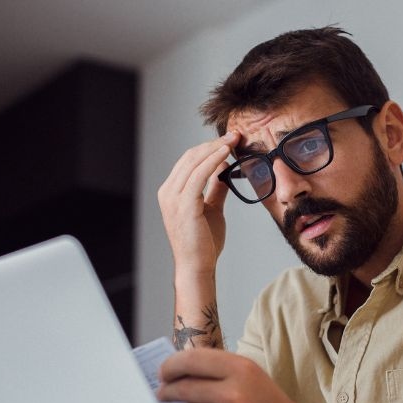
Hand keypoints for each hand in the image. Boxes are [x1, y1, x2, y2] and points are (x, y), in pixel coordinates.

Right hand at [157, 132, 240, 275]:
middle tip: (235, 135)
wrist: (197, 266)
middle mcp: (168, 192)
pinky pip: (199, 175)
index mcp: (171, 192)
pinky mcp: (184, 204)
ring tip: (234, 140)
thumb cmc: (203, 242)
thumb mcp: (211, 209)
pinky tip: (226, 155)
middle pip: (190, 157)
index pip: (188, 161)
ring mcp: (173, 198)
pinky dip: (213, 161)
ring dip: (216, 148)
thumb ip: (215, 190)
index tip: (229, 141)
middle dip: (213, 143)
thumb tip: (224, 172)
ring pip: (194, 162)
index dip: (209, 148)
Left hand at [158, 349, 310, 402]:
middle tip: (164, 392)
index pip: (191, 360)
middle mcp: (233, 394)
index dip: (171, 365)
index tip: (163, 371)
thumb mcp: (251, 376)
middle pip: (181, 388)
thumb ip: (219, 370)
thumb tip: (179, 370)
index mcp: (241, 370)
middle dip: (167, 391)